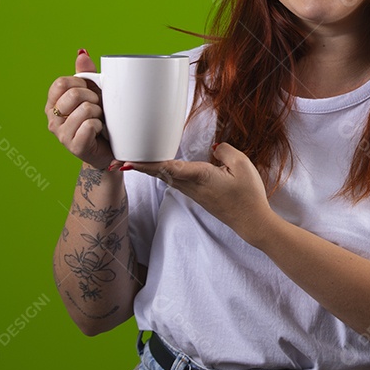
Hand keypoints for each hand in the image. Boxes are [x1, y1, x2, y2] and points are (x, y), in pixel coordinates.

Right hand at [46, 50, 121, 170]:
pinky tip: (99, 132)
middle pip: (74, 94)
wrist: (110, 149)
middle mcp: (53, 119)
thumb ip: (86, 74)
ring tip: (100, 120)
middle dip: (93, 97)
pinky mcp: (75, 146)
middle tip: (98, 107)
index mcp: (53, 104)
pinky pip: (90, 125)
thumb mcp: (93, 93)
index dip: (80, 82)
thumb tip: (82, 53)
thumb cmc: (100, 118)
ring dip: (99, 112)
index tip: (89, 90)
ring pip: (85, 109)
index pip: (61, 82)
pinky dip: (100, 126)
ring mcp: (62, 135)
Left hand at [128, 143, 275, 244]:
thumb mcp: (242, 165)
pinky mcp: (198, 195)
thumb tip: (214, 148)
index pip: (168, 167)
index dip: (146, 163)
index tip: (127, 161)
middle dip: (140, 165)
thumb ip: (225, 150)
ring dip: (150, 169)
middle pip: (160, 173)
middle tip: (118, 159)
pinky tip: (160, 167)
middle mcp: (192, 185)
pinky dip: (163, 172)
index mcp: (200, 175)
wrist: (251, 221)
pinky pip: (175, 181)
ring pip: (166, 177)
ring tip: (133, 160)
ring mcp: (193, 192)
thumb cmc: (248, 194)